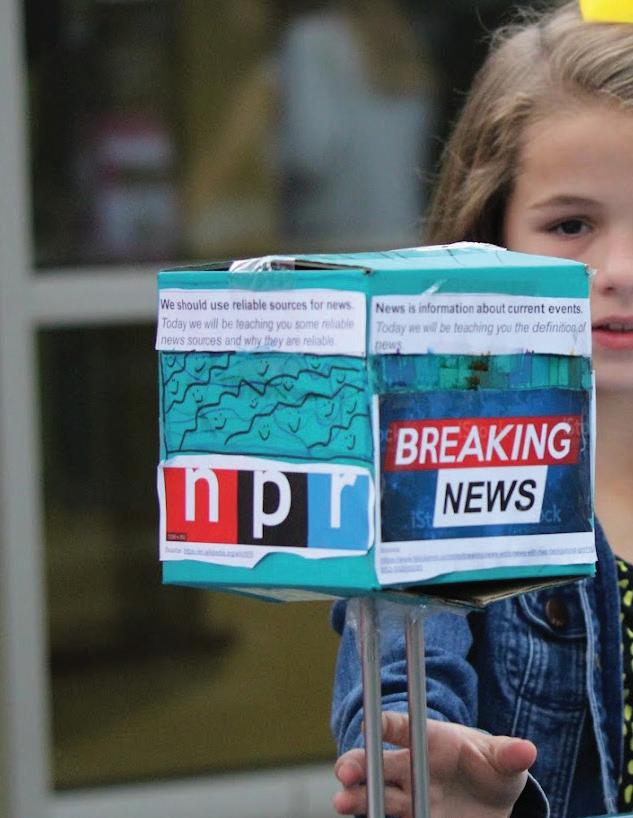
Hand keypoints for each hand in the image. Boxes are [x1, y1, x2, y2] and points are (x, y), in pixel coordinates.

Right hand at [333, 712, 536, 817]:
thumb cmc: (491, 767)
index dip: (384, 724)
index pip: (400, 725)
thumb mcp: (503, 761)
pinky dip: (374, 817)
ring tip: (342, 802)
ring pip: (375, 793)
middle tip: (345, 773)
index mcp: (428, 739)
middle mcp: (410, 765)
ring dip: (357, 796)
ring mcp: (408, 795)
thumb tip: (526, 750)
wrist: (490, 800)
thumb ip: (509, 755)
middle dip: (357, 764)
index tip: (370, 724)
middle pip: (376, 760)